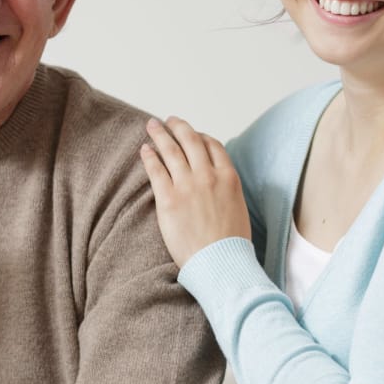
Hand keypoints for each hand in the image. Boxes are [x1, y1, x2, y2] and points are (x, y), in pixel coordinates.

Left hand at [139, 117, 250, 266]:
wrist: (221, 263)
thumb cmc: (231, 244)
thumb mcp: (238, 208)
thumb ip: (226, 190)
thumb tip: (218, 186)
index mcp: (229, 177)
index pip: (212, 146)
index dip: (200, 136)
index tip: (192, 134)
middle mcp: (208, 175)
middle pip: (191, 141)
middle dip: (179, 127)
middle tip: (169, 120)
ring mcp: (187, 185)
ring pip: (171, 150)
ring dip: (160, 134)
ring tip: (152, 126)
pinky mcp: (168, 199)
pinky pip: (156, 170)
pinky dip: (150, 156)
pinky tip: (144, 149)